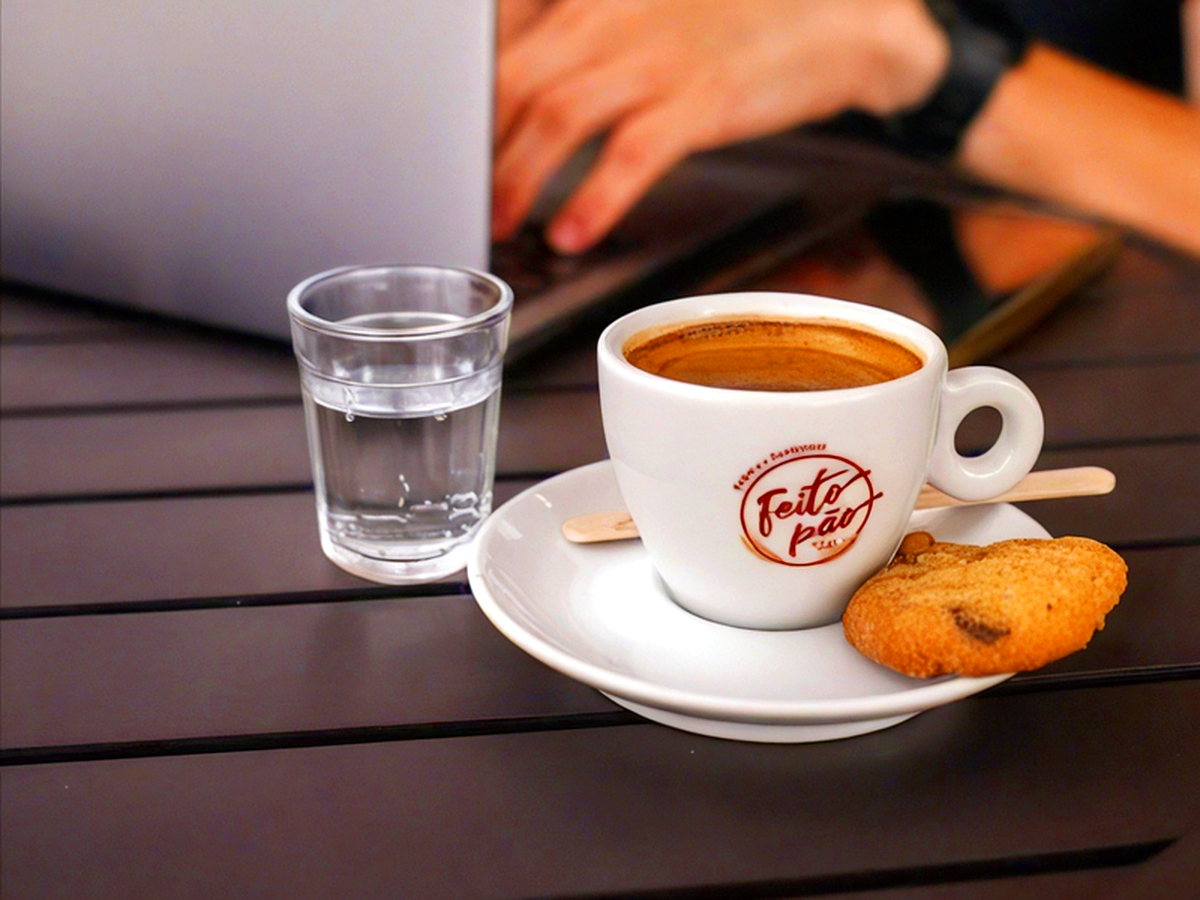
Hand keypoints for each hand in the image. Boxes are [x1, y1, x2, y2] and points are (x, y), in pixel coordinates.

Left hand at [493, 0, 947, 252]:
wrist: (835, 16)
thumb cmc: (728, 15)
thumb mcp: (639, 6)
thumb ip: (574, 35)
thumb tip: (509, 92)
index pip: (496, 37)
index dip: (458, 98)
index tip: (438, 143)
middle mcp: (610, 12)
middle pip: (512, 80)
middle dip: (474, 147)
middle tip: (455, 196)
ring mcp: (656, 55)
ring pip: (557, 117)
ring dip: (517, 177)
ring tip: (500, 224)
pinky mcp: (701, 100)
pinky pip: (631, 156)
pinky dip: (594, 199)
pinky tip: (572, 234)